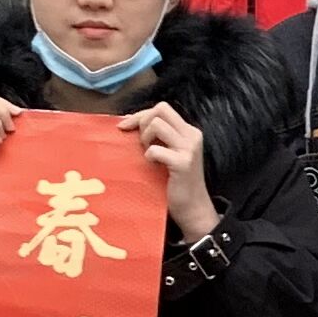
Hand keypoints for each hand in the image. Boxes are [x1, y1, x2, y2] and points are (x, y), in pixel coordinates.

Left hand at [127, 100, 218, 240]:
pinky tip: (152, 166)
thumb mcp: (169, 153)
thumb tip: (129, 121)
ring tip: (148, 153)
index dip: (141, 114)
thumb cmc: (175, 182)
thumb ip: (157, 137)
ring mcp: (189, 149)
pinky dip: (148, 156)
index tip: (125, 127)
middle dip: (142, 122)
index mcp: (188, 131)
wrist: (192, 208)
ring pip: (157, 124)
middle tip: (140, 143)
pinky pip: (155, 149)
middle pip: (160, 109)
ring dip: (145, 138)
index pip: (162, 108)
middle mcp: (191, 135)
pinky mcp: (183, 163)